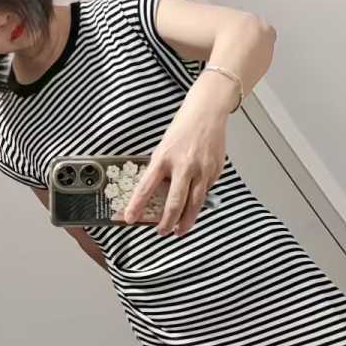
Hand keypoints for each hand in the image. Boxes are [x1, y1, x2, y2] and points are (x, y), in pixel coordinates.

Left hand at [121, 98, 226, 235]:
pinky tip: (195, 204)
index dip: (137, 206)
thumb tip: (155, 193)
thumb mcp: (164, 147)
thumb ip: (161, 170)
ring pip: (194, 204)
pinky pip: (206, 192)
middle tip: (162, 232)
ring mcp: (202, 170)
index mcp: (164, 158)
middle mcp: (184, 166)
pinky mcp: (215, 171)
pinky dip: (199, 201)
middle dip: (167, 222)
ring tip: (180, 231)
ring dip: (186, 221)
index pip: (146, 188)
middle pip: (174, 202)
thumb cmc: (183, 128)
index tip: (130, 219)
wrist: (207, 113)